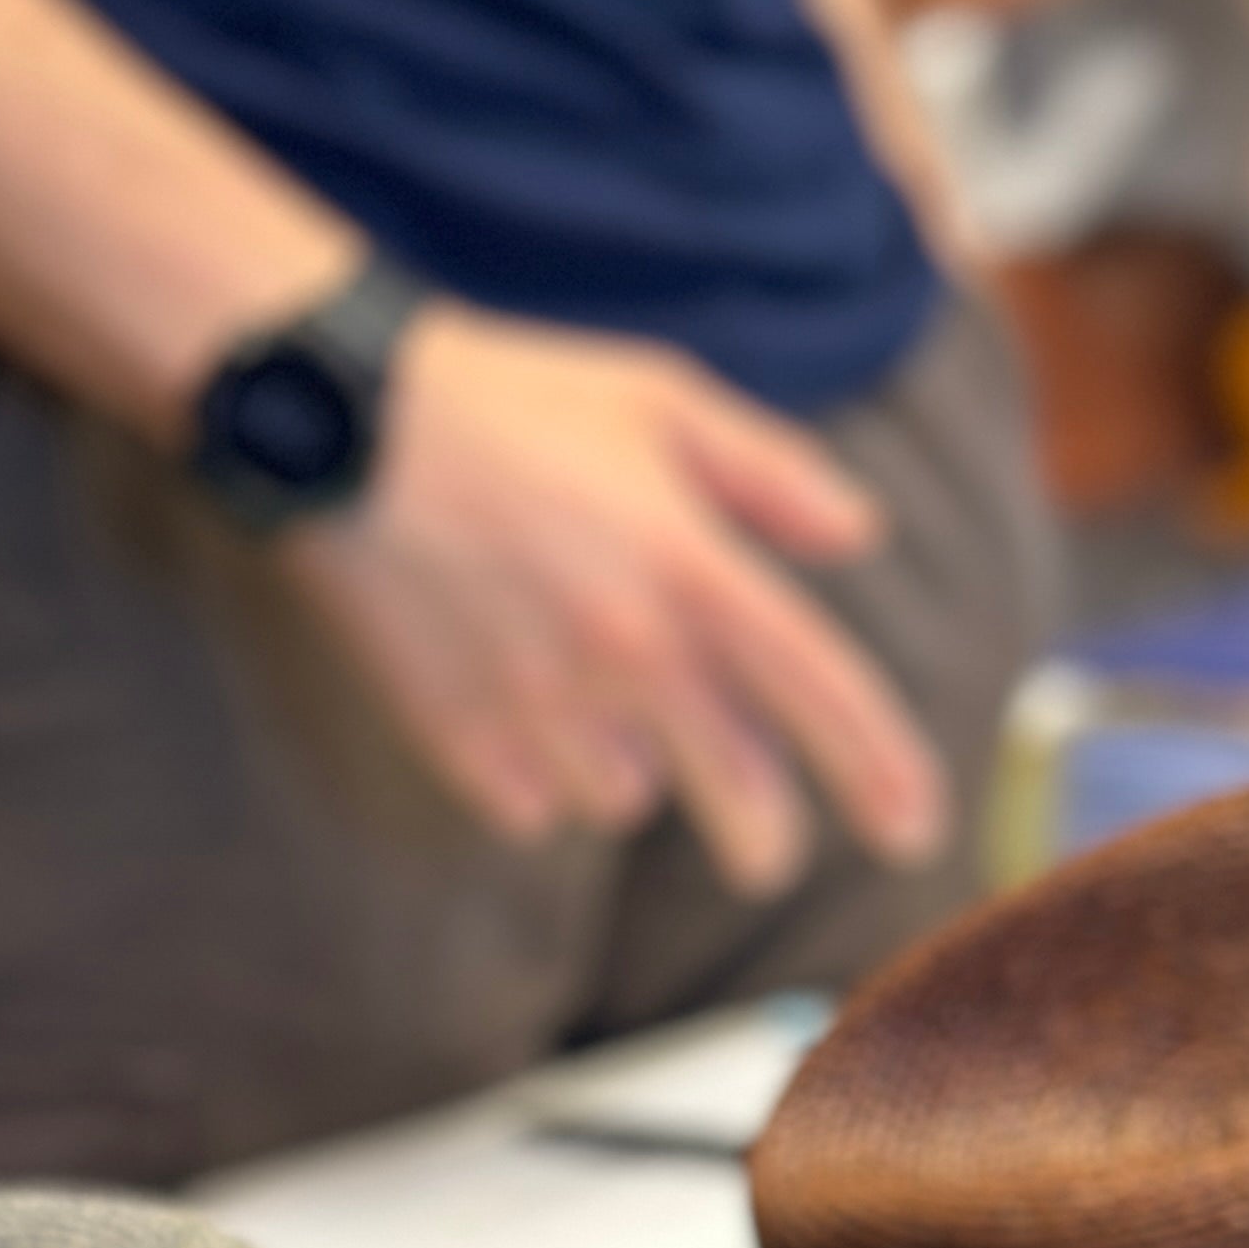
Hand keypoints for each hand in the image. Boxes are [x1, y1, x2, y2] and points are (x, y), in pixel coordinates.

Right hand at [281, 303, 949, 893]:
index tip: (915, 830)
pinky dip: (531, 775)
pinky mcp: (458, 732)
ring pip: (625, 798)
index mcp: (692, 564)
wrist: (333, 414)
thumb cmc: (506, 396)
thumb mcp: (656, 399)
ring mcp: (540, 698)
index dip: (879, 767)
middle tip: (763, 852)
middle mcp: (629, 646)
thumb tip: (861, 533)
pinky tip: (503, 701)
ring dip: (623, 769)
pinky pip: (532, 806)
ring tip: (574, 687)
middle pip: (740, 795)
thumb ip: (771, 475)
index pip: (819, 688)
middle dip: (764, 839)